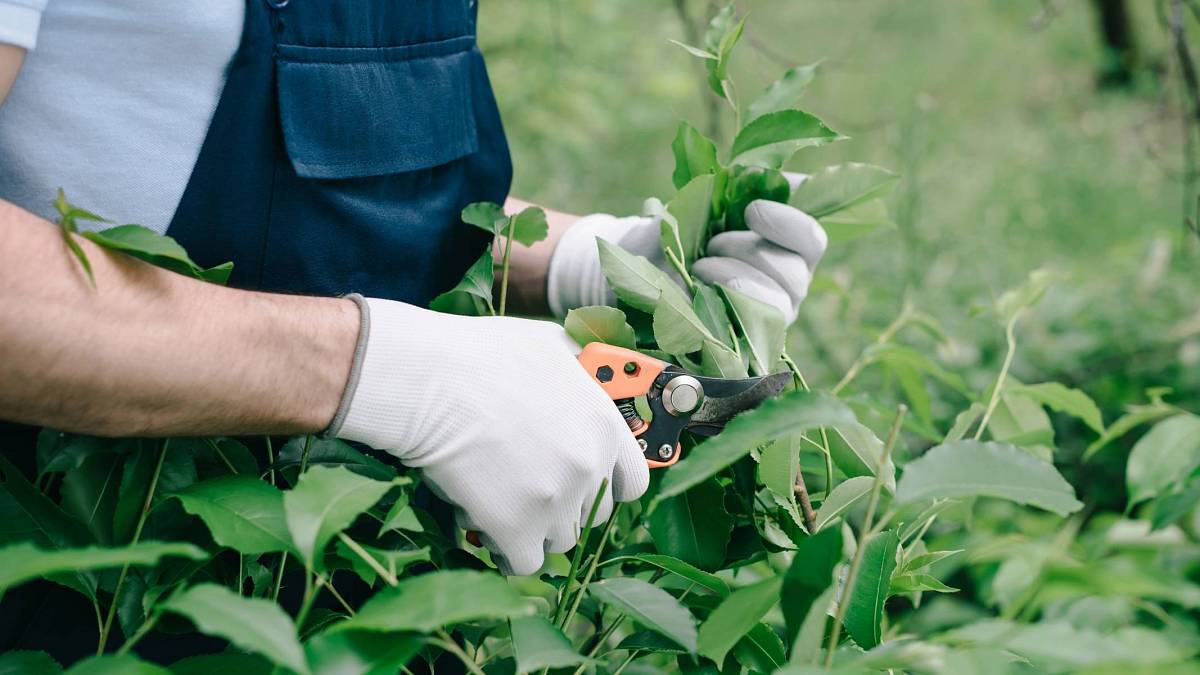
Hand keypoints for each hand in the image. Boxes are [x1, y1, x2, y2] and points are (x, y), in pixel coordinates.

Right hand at [330, 299, 649, 574]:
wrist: (429, 382)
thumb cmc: (478, 354)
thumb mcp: (548, 345)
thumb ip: (577, 370)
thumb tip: (585, 372)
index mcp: (604, 425)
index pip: (633, 481)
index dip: (607, 486)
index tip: (583, 487)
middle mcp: (589, 467)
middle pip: (592, 515)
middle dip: (563, 508)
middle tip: (526, 491)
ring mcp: (556, 502)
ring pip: (559, 541)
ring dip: (532, 530)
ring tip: (497, 504)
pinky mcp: (517, 530)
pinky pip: (524, 562)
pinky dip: (506, 552)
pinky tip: (484, 528)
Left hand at [546, 175, 826, 322]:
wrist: (630, 275)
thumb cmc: (664, 237)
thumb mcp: (687, 210)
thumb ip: (719, 194)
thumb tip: (749, 176)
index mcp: (781, 243)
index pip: (811, 236)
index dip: (791, 221)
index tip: (752, 209)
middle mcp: (784, 281)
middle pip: (796, 270)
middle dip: (751, 252)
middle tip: (711, 244)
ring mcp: (768, 315)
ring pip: (779, 302)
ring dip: (737, 280)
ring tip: (700, 270)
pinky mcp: (747, 342)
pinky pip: (753, 331)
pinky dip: (727, 310)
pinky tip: (700, 297)